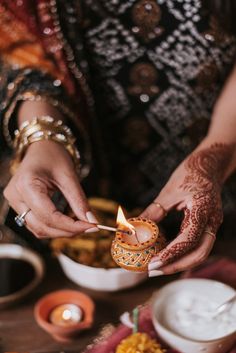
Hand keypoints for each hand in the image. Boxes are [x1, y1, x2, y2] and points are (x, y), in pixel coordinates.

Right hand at [4, 140, 97, 237]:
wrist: (40, 148)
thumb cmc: (53, 156)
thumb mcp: (69, 175)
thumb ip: (79, 200)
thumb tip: (92, 221)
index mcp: (26, 185)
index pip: (49, 216)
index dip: (71, 226)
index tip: (92, 227)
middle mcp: (16, 196)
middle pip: (42, 226)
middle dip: (67, 231)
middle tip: (90, 228)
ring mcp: (15, 202)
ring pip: (38, 229)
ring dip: (61, 232)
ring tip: (82, 226)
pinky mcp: (19, 206)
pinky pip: (36, 224)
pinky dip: (53, 227)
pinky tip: (69, 223)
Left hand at [141, 143, 233, 275]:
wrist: (209, 163)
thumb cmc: (190, 173)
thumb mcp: (168, 192)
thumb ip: (152, 212)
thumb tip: (132, 228)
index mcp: (202, 210)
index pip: (188, 240)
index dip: (171, 254)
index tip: (153, 263)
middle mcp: (211, 221)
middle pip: (199, 253)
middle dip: (176, 266)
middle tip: (153, 270)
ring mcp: (212, 224)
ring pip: (200, 252)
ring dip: (180, 262)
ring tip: (158, 266)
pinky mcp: (208, 225)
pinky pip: (198, 244)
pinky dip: (183, 252)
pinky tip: (167, 254)